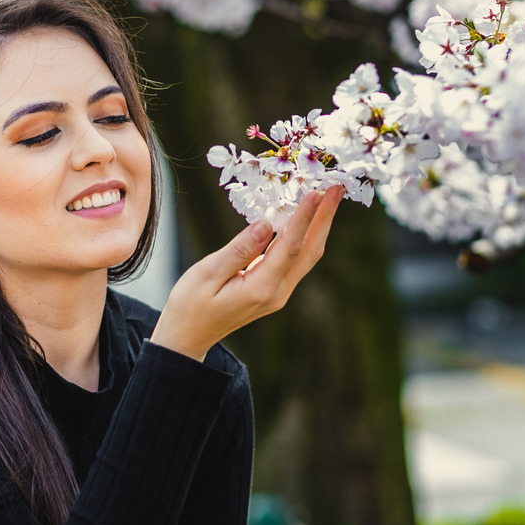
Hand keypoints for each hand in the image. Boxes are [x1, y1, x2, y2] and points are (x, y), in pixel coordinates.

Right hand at [149, 185, 344, 360]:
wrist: (187, 337)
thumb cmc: (189, 305)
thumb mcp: (207, 273)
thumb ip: (239, 249)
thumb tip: (265, 224)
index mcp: (261, 288)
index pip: (290, 247)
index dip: (305, 217)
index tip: (317, 192)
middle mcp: (277, 293)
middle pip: (310, 251)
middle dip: (325, 217)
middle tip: (338, 187)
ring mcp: (279, 293)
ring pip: (307, 255)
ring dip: (320, 225)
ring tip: (328, 197)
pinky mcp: (274, 290)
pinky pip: (296, 259)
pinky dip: (305, 236)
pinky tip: (307, 218)